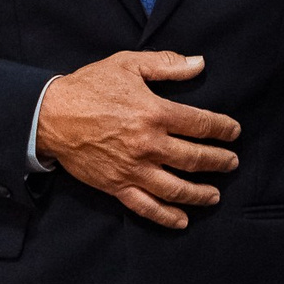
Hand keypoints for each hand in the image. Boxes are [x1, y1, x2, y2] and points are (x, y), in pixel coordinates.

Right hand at [34, 52, 238, 227]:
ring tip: (215, 195)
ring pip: (177, 188)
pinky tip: (182, 220)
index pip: (201, 125)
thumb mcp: (127, 64)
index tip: (234, 132)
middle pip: (195, 159)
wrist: (50, 115)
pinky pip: (146, 207)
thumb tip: (200, 64)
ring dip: (201, 194)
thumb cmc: (89, 86)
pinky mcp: (116, 186)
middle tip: (231, 163)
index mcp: (154, 113)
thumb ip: (166, 64)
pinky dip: (167, 216)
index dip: (223, 129)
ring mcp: (133, 169)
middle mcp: (148, 145)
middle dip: (219, 162)